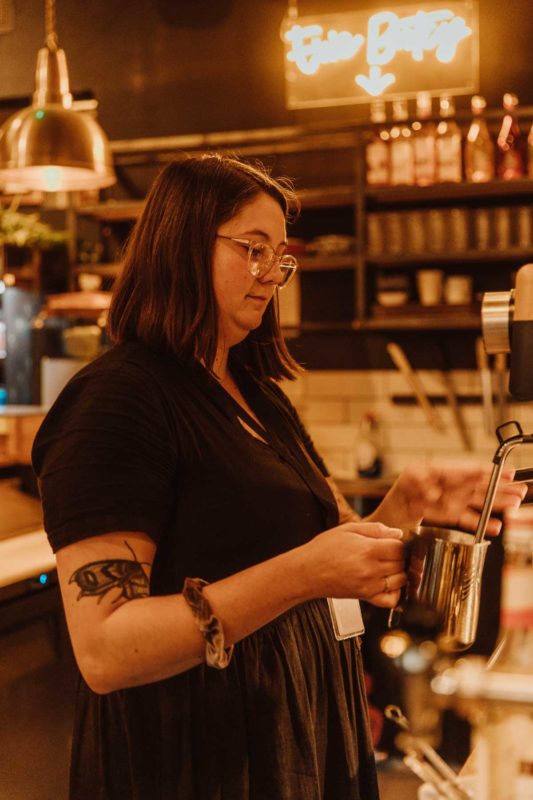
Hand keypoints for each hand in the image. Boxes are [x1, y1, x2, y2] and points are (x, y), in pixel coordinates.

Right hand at [299, 522, 406, 608]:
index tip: (391, 542)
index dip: (399, 543)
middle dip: (399, 556)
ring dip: (399, 572)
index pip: (399, 547)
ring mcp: (369, 586)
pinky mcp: (365, 597)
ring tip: (387, 566)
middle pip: (401, 563)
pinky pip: (391, 600)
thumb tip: (398, 534)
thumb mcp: (348, 529)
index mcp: (367, 549)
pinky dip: (395, 592)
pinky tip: (387, 583)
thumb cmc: (324, 548)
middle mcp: (370, 570)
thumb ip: (375, 529)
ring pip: (400, 580)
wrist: (307, 572)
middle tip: (388, 552)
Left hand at [373, 461, 526, 535]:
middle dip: (502, 489)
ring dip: (498, 504)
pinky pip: (470, 520)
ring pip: (480, 502)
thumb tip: (434, 492)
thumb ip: (421, 481)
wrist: (394, 510)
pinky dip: (483, 524)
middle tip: (520, 490)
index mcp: (445, 472)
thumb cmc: (402, 488)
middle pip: (481, 486)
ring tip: (515, 505)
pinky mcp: (451, 516)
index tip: (506, 472)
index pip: (471, 470)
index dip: (490, 471)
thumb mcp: (409, 478)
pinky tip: (496, 527)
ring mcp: (454, 501)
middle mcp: (453, 486)